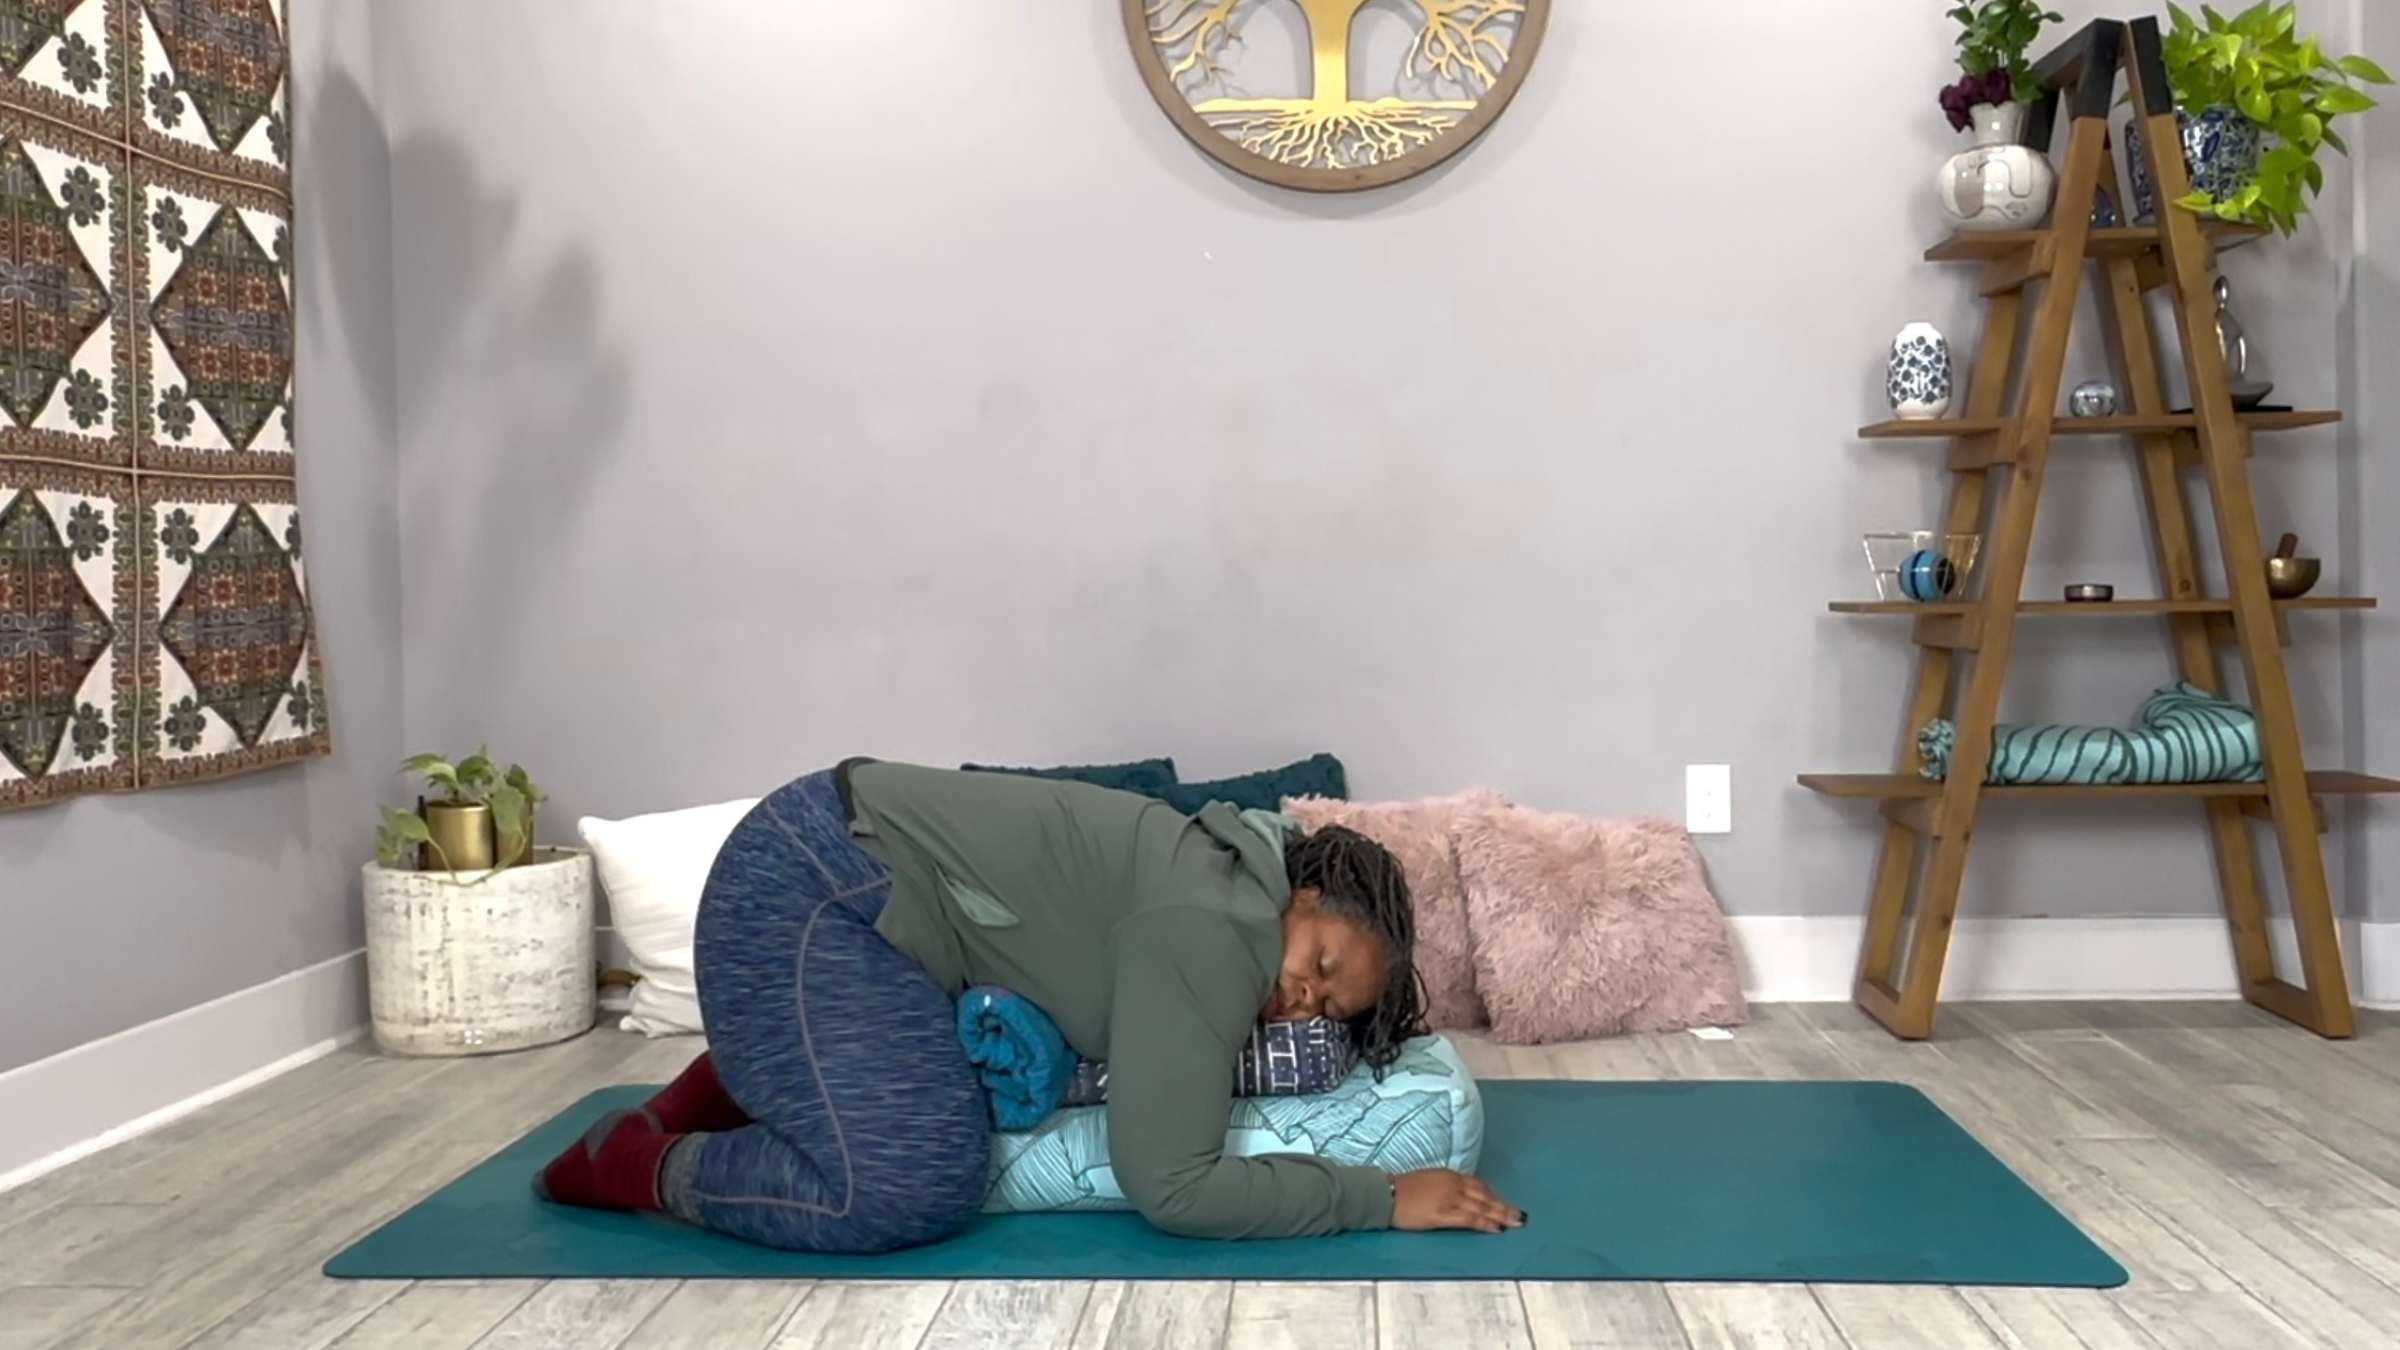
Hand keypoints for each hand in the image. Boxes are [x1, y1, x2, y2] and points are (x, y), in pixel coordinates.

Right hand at [1388, 1168, 1523, 1232]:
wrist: (1386, 1195)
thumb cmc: (1401, 1190)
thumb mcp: (1428, 1180)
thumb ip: (1446, 1186)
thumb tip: (1459, 1197)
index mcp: (1448, 1174)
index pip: (1478, 1185)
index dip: (1493, 1195)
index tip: (1504, 1202)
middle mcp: (1453, 1184)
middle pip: (1484, 1195)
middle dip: (1503, 1205)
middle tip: (1519, 1214)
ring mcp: (1450, 1198)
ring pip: (1481, 1207)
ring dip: (1500, 1215)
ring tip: (1514, 1222)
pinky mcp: (1444, 1214)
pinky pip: (1470, 1219)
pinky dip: (1485, 1223)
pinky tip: (1496, 1228)